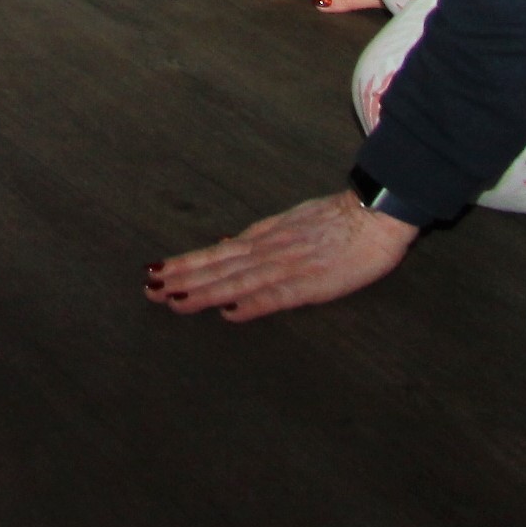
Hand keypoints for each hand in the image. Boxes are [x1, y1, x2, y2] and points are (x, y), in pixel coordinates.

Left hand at [144, 192, 416, 321]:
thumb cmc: (338, 219)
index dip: (186, 263)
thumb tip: (226, 242)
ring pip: (239, 280)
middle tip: (148, 287)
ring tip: (173, 299)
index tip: (157, 271)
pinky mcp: (313, 282)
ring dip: (204, 291)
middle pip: (218, 266)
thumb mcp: (290, 221)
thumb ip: (260, 237)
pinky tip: (230, 313)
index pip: (216, 253)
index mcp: (264, 236)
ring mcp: (289, 265)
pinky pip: (279, 295)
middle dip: (182, 277)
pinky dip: (253, 304)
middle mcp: (270, 250)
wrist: (377, 213)